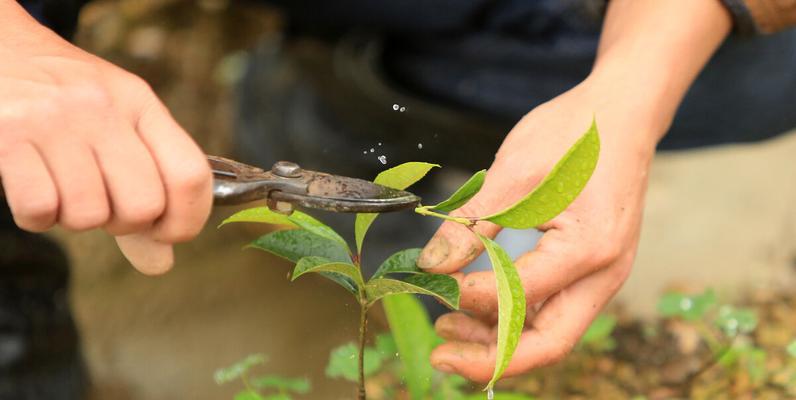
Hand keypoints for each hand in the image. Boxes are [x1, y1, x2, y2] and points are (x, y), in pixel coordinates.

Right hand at [0, 2, 212, 273]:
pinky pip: (40, 210)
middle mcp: (103, 108)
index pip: (191, 176)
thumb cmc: (66, 97)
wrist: (0, 49)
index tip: (168, 233)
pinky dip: (39, 217)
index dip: (187, 221)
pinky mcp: (8, 135)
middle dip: (125, 223)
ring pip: (90, 215)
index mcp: (141, 104)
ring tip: (66, 188)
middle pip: (143, 206)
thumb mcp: (118, 124)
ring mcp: (55, 120)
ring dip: (77, 219)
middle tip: (105, 203)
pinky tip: (36, 189)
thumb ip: (148, 189)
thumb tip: (161, 263)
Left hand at [416, 0, 731, 380]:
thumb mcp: (512, 174)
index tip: (428, 282)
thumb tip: (430, 265)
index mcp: (589, 248)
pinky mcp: (593, 270)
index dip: (465, 296)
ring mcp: (604, 276)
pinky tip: (479, 309)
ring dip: (499, 340)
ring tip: (448, 325)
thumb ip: (471, 226)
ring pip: (549, 334)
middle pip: (546, 344)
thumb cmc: (573, 134)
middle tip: (440, 354)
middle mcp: (605, 274)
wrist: (621, 112)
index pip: (516, 296)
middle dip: (489, 357)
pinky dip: (516, 319)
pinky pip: (555, 311)